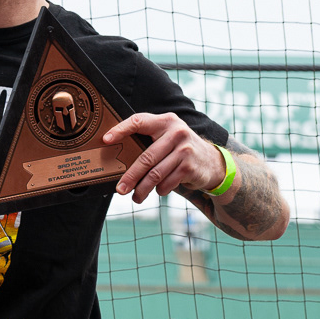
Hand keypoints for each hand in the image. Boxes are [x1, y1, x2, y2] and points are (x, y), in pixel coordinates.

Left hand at [104, 113, 227, 203]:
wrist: (213, 162)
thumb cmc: (180, 150)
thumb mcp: (168, 138)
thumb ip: (150, 140)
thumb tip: (118, 158)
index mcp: (166, 121)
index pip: (139, 121)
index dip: (121, 129)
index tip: (106, 140)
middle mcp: (176, 132)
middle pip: (146, 157)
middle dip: (130, 176)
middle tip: (120, 189)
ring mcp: (185, 149)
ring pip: (155, 174)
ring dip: (142, 189)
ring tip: (136, 197)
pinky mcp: (190, 167)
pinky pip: (167, 183)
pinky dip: (160, 190)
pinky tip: (159, 190)